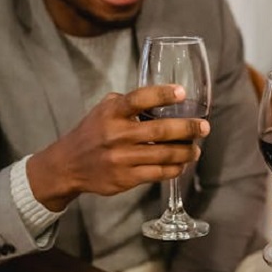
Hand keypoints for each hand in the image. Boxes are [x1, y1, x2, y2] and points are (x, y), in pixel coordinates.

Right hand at [27, 85, 209, 210]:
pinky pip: (157, 173)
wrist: (67, 165)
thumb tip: (159, 97)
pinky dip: (174, 169)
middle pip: (160, 130)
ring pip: (163, 154)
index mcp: (111, 113)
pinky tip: (181, 165)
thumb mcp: (102, 110)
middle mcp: (116, 134)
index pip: (138, 99)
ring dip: (186, 152)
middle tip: (204, 127)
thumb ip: (127, 102)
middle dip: (187, 128)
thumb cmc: (92, 133)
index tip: (181, 92)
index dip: (162, 94)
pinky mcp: (125, 178)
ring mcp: (121, 158)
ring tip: (196, 149)